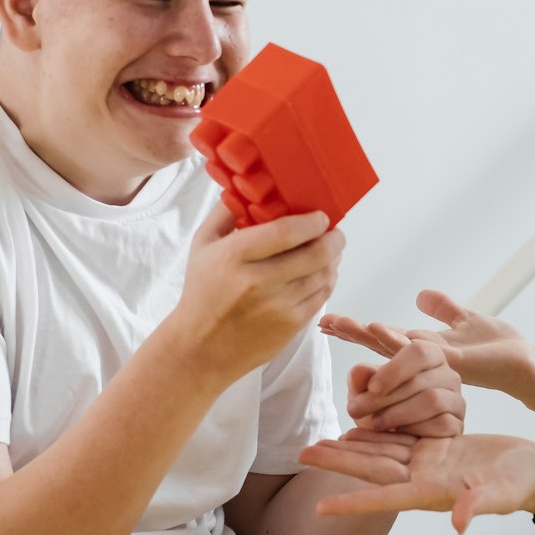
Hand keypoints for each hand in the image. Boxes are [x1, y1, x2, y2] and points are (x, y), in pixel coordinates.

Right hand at [168, 204, 343, 386]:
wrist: (200, 348)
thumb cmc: (202, 293)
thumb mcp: (202, 246)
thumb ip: (226, 213)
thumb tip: (247, 186)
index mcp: (234, 256)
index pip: (287, 231)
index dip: (313, 222)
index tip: (321, 216)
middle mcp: (258, 281)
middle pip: (315, 253)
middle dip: (334, 239)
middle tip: (334, 232)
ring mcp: (278, 306)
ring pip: (324, 275)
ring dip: (333, 259)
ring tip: (330, 250)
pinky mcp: (290, 326)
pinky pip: (322, 296)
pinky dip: (328, 281)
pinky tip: (322, 273)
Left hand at [299, 431, 534, 533]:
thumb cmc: (522, 484)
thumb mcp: (502, 494)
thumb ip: (479, 506)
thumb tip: (459, 524)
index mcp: (433, 491)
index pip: (385, 497)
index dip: (353, 502)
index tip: (319, 506)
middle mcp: (424, 478)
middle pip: (373, 469)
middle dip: (338, 463)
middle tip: (301, 455)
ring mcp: (429, 462)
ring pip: (381, 452)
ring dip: (350, 447)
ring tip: (317, 442)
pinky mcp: (436, 447)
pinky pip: (399, 438)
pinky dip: (376, 433)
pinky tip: (355, 425)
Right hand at [320, 289, 534, 400]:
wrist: (525, 365)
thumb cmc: (498, 348)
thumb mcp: (466, 319)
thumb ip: (443, 308)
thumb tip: (421, 293)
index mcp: (423, 347)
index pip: (382, 337)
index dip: (356, 330)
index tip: (329, 319)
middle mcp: (423, 358)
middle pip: (379, 345)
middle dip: (350, 333)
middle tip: (320, 321)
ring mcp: (434, 362)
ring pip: (391, 349)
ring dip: (364, 335)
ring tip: (336, 322)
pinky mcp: (450, 363)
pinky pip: (418, 352)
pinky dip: (395, 341)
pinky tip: (376, 329)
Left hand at [346, 337, 464, 436]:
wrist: (390, 437)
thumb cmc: (378, 406)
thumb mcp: (363, 391)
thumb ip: (360, 379)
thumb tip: (361, 370)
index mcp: (428, 355)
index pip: (418, 352)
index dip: (394, 369)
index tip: (371, 388)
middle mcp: (448, 374)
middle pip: (421, 381)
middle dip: (384, 398)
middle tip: (356, 410)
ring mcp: (456, 400)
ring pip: (432, 401)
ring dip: (398, 414)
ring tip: (375, 423)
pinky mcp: (457, 424)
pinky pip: (442, 424)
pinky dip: (415, 429)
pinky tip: (398, 433)